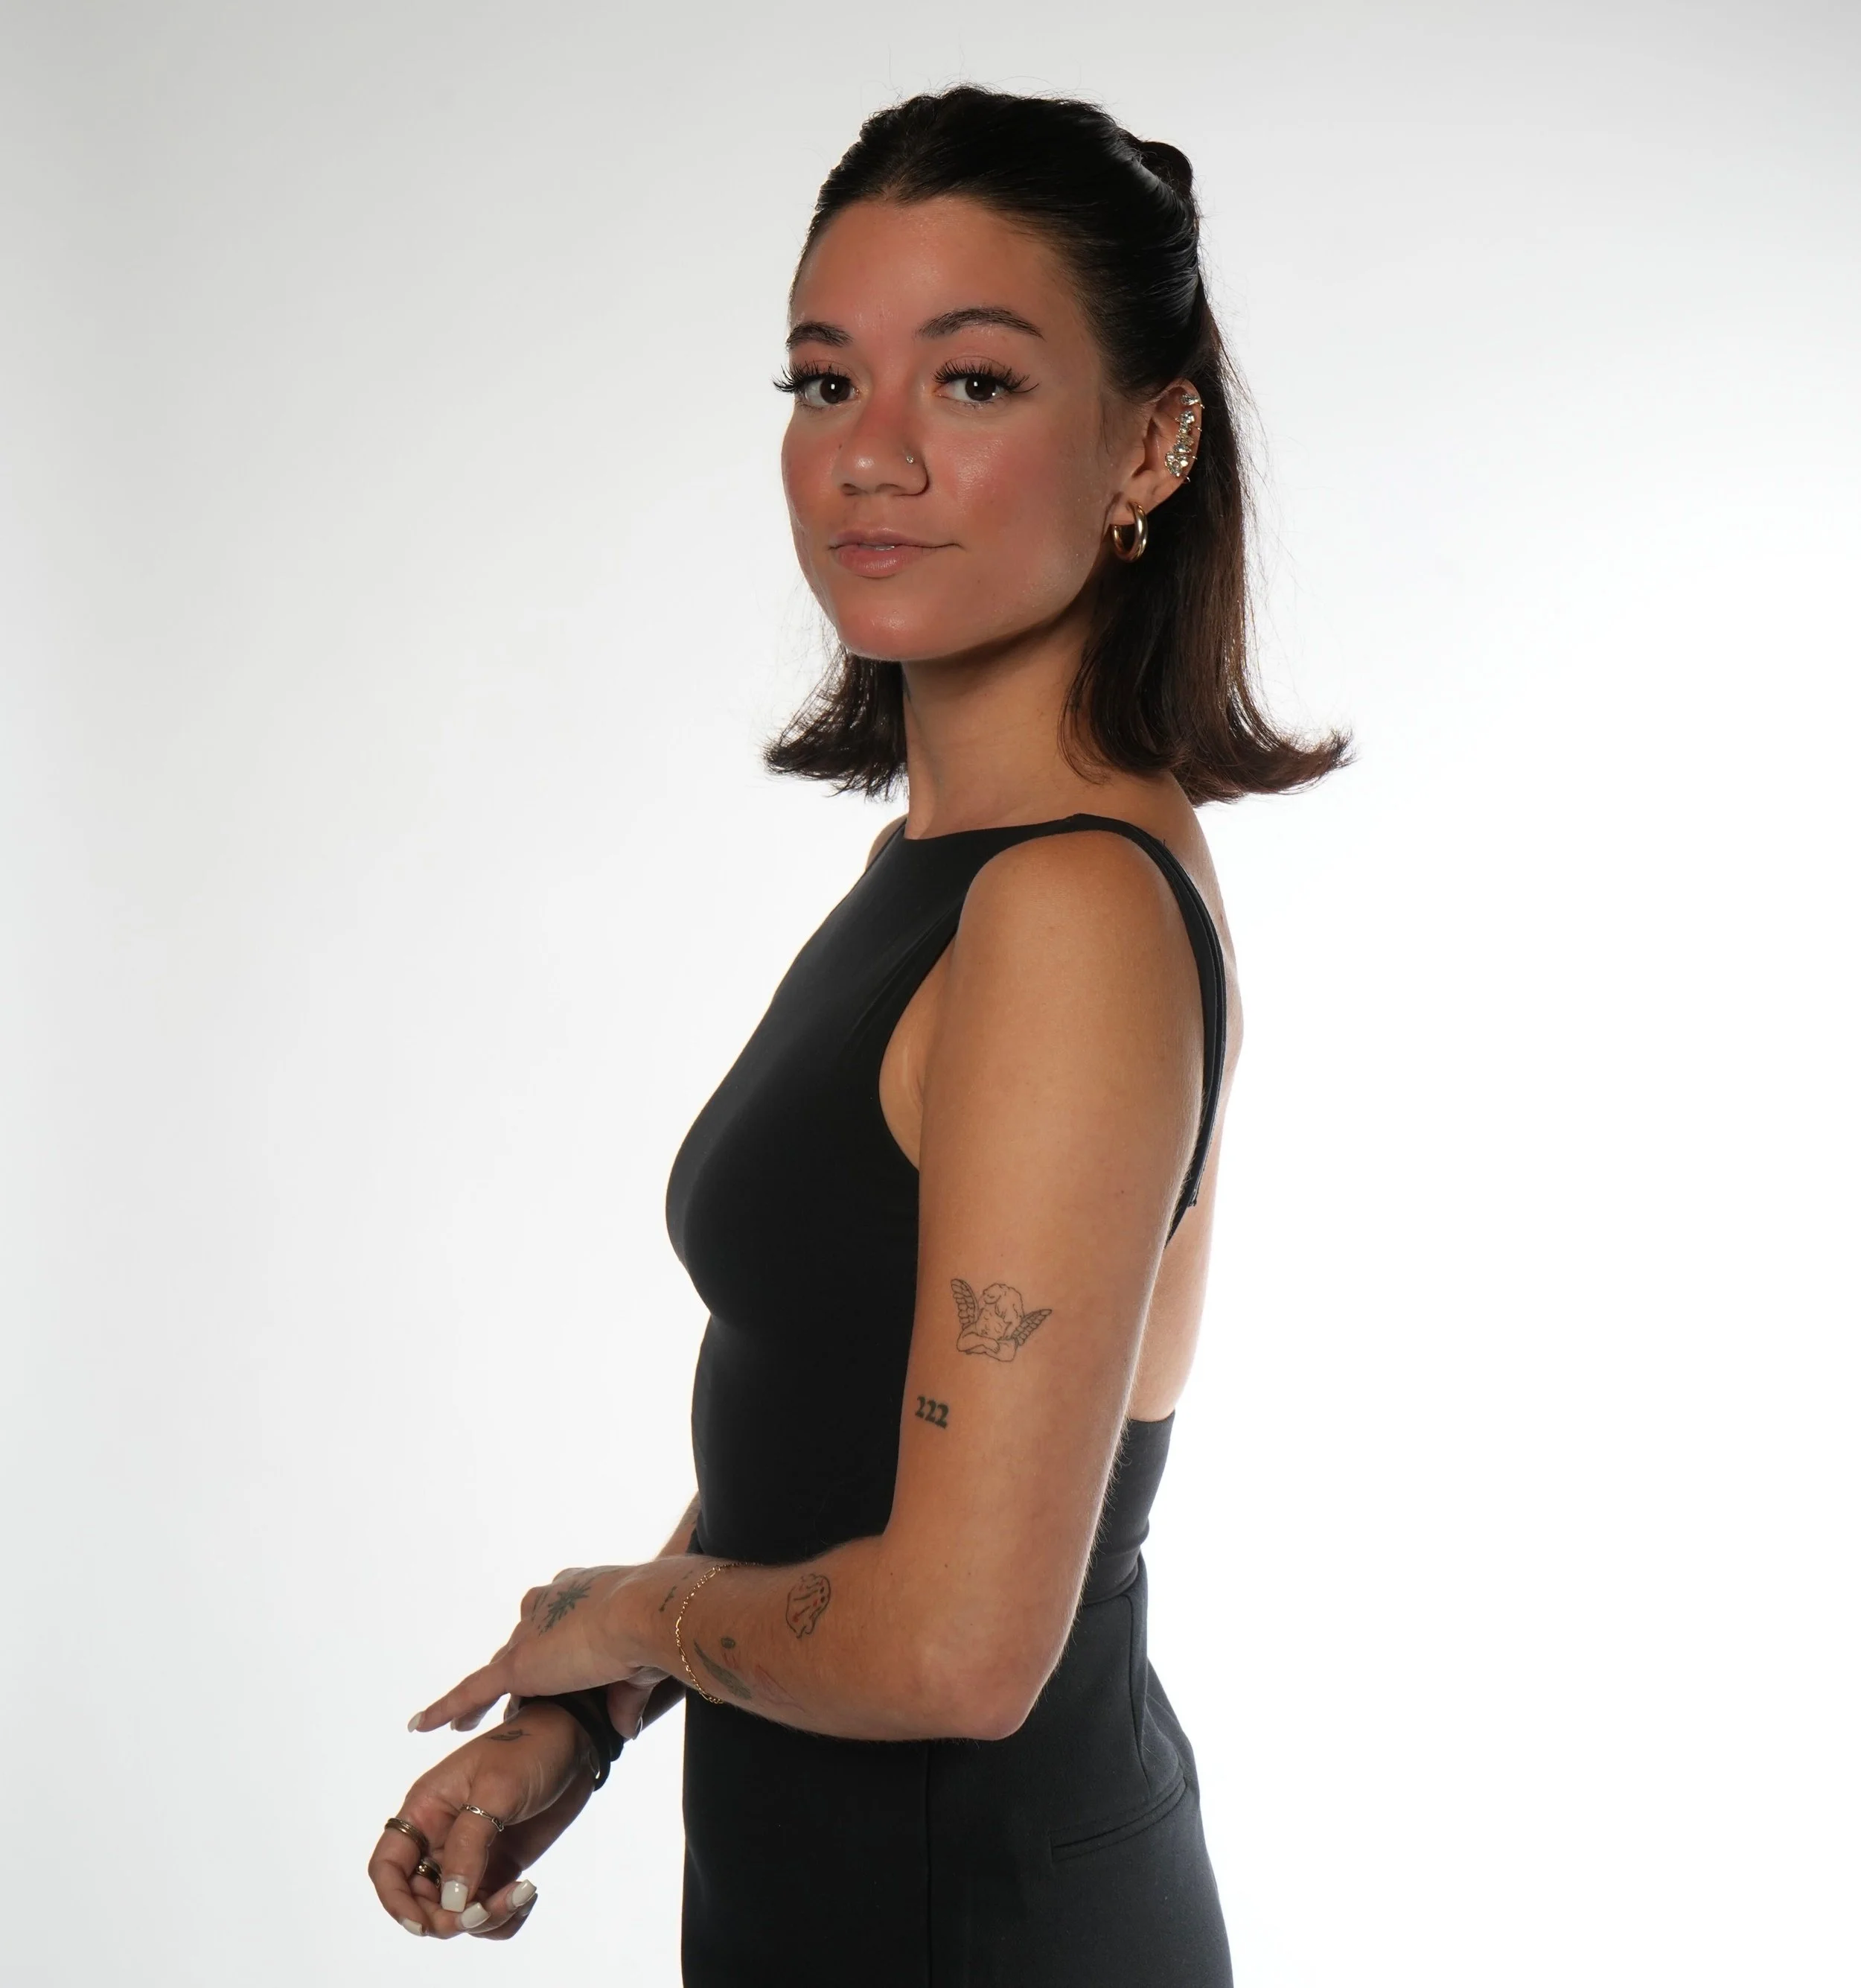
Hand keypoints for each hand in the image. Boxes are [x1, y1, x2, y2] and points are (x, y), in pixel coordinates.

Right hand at [369, 1698, 594, 1939]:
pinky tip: (528, 1892)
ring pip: (456, 1912)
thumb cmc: (530, 1748)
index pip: (387, 1866)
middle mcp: (440, 1838)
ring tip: (521, 1894)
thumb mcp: (496, 1789)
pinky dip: (505, 1917)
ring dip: (484, 1918)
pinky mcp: (499, 1866)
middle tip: (484, 1911)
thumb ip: (469, 1844)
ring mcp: (470, 1856)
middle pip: (420, 1899)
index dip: (395, 1901)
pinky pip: (489, 1910)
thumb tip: (451, 1901)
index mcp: (426, 1810)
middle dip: (447, 1917)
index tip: (424, 1924)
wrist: (575, 1739)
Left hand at [407, 1563, 670, 1736]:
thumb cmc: (650, 1629)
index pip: (557, 1626)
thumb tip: (624, 1731)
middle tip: (523, 1695)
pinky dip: (448, 1708)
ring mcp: (530, 1634)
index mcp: (580, 1594)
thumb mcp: (637, 1667)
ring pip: (499, 1667)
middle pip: (526, 1644)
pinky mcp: (518, 1662)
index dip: (555, 1647)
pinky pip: (472, 1690)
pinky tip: (423, 1725)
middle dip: (525, 1667)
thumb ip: (624, 1700)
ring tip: (462, 1720)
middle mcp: (549, 1606)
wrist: (642, 1613)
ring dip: (486, 1692)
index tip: (557, 1665)